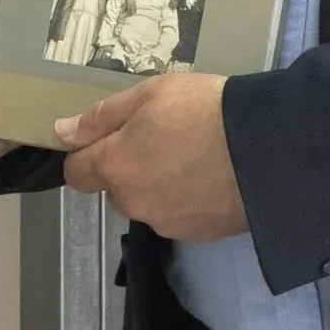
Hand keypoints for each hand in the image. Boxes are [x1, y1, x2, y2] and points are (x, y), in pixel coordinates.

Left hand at [58, 72, 247, 240]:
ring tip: (192, 156)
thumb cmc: (203, 110)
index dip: (86, 154)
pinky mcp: (199, 235)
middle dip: (128, 167)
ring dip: (157, 185)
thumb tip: (62, 132)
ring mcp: (167, 224)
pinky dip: (186, 199)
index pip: (76, 173)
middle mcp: (134, 203)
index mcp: (116, 167)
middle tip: (162, 137)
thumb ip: (101, 117)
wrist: (268, 148)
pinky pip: (178, 215)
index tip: (111, 136)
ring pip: (147, 203)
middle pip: (115, 189)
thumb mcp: (150, 94)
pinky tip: (211, 177)